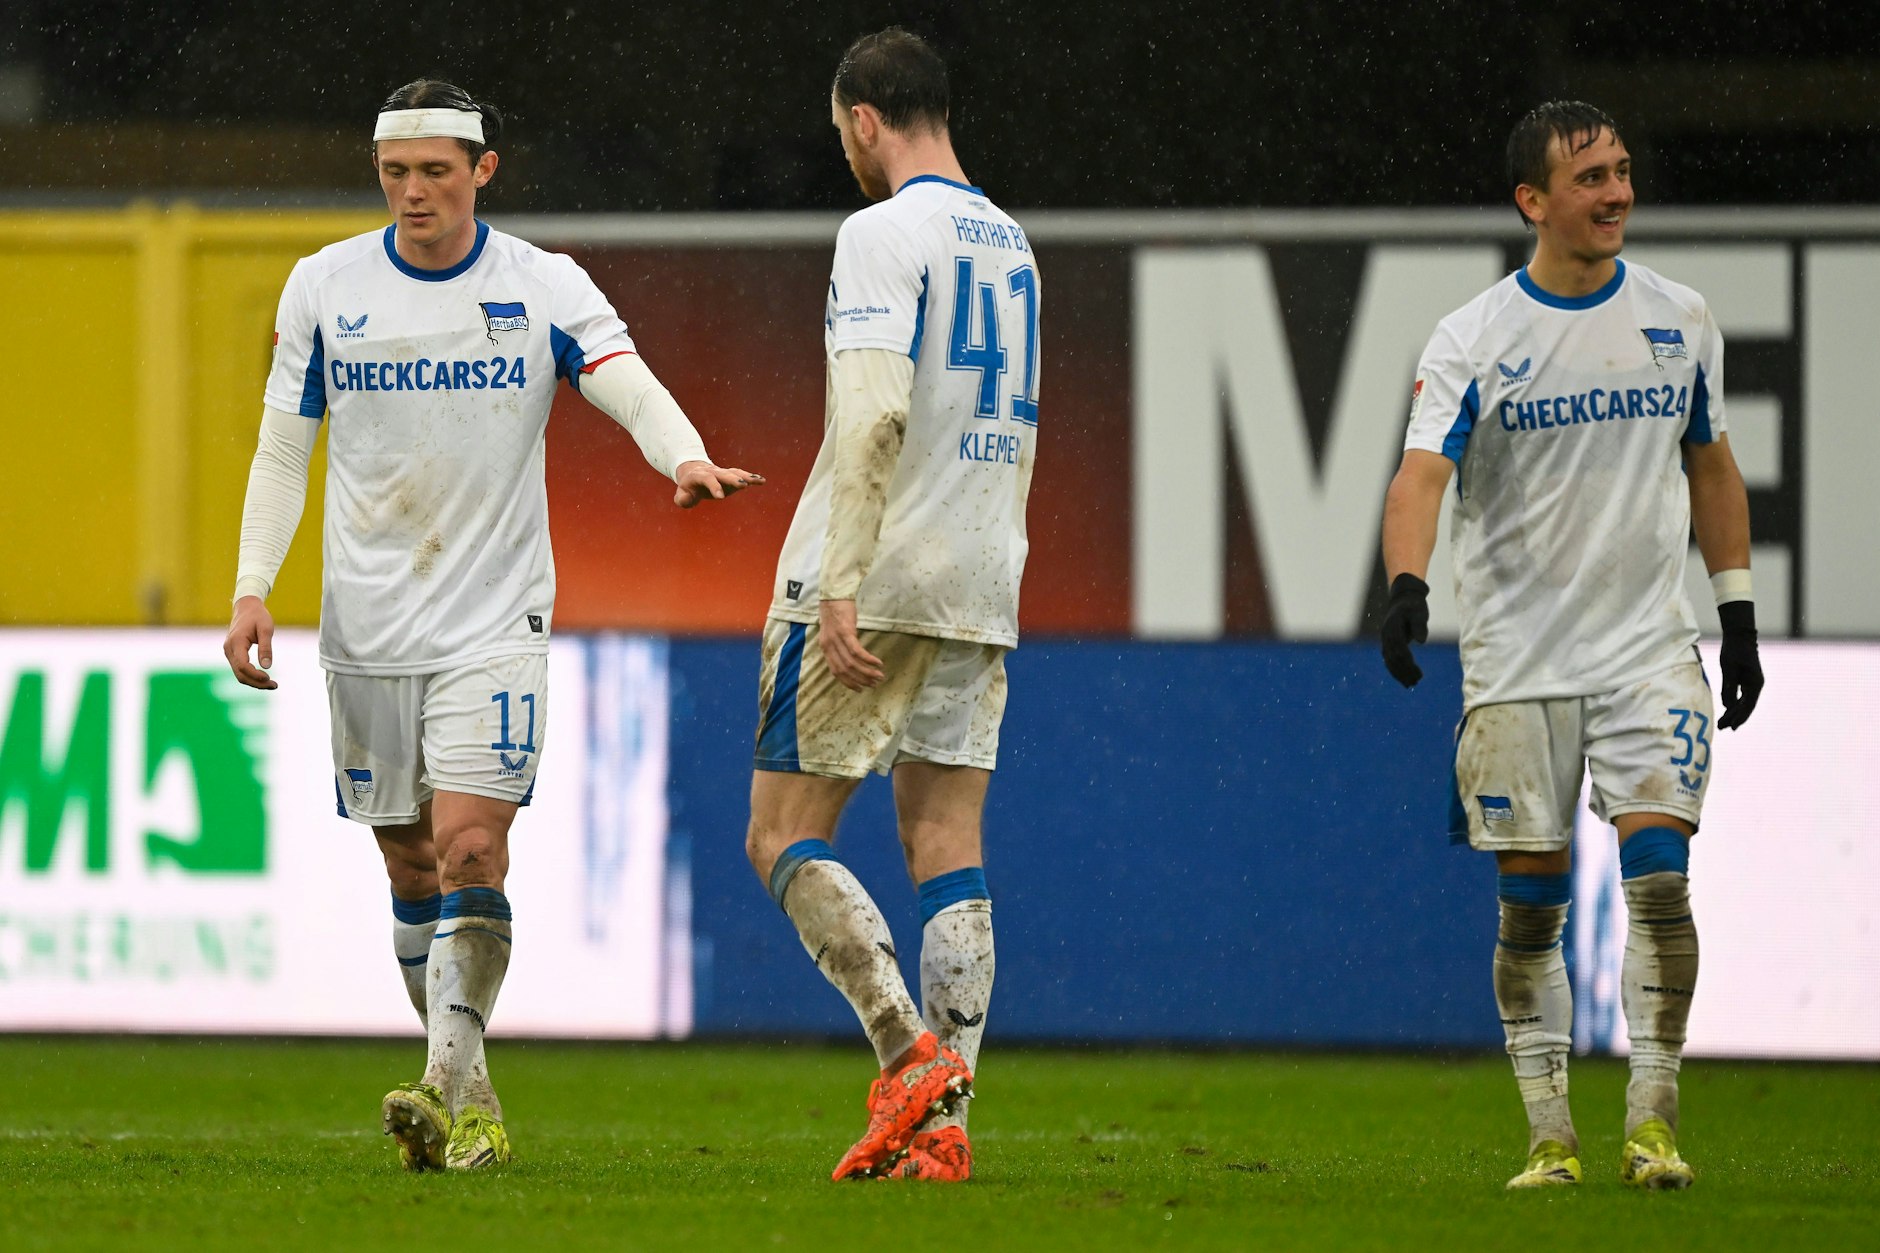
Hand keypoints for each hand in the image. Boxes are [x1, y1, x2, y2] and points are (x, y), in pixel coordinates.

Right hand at [224, 595, 277, 689]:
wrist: (246, 608)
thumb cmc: (258, 616)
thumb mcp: (266, 629)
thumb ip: (266, 647)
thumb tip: (267, 666)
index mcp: (236, 642)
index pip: (243, 665)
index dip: (255, 675)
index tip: (269, 678)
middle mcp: (229, 649)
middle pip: (240, 673)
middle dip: (256, 682)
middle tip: (275, 685)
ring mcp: (229, 652)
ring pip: (239, 674)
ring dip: (254, 682)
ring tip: (272, 684)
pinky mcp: (233, 654)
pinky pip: (240, 669)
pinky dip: (251, 676)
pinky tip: (264, 678)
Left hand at [673, 460, 763, 507]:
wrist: (694, 472)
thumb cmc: (688, 487)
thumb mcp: (682, 494)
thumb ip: (682, 499)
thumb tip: (687, 499)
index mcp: (699, 476)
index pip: (707, 479)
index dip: (714, 487)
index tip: (721, 497)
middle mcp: (712, 472)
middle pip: (724, 474)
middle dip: (734, 479)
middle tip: (743, 486)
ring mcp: (722, 473)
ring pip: (734, 473)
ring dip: (746, 477)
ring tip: (758, 481)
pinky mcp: (730, 476)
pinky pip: (741, 475)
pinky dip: (751, 477)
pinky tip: (761, 481)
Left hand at [818, 599, 882, 690]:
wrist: (834, 595)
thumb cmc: (836, 612)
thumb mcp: (833, 633)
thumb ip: (838, 646)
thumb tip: (849, 659)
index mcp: (825, 648)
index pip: (835, 672)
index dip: (848, 682)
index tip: (860, 689)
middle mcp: (829, 646)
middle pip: (845, 670)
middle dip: (860, 680)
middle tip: (874, 684)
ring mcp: (837, 640)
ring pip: (852, 663)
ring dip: (867, 672)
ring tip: (879, 676)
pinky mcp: (846, 632)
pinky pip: (857, 651)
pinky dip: (868, 659)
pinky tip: (878, 663)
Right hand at [1379, 572, 1430, 687]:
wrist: (1403, 597)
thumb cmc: (1414, 605)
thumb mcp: (1419, 612)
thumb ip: (1420, 625)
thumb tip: (1421, 641)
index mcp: (1393, 628)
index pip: (1400, 651)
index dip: (1409, 664)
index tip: (1419, 675)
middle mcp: (1386, 635)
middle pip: (1393, 658)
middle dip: (1404, 672)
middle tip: (1415, 683)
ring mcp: (1385, 639)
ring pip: (1389, 661)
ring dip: (1399, 674)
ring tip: (1410, 684)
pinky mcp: (1388, 642)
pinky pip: (1389, 659)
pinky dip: (1395, 669)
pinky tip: (1404, 677)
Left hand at [1715, 600, 1762, 729]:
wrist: (1739, 636)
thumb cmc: (1734, 650)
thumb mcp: (1729, 668)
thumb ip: (1729, 686)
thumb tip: (1727, 705)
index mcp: (1755, 683)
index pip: (1748, 705)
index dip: (1740, 717)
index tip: (1732, 727)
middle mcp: (1756, 685)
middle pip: (1746, 706)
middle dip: (1734, 718)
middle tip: (1722, 728)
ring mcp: (1751, 684)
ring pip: (1742, 703)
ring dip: (1733, 713)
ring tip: (1721, 725)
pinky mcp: (1745, 681)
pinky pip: (1740, 697)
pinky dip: (1733, 705)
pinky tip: (1726, 712)